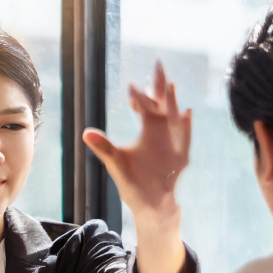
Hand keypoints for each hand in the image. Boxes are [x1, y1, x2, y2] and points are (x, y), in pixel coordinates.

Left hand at [82, 61, 191, 224]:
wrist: (153, 206)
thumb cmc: (135, 183)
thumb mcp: (116, 163)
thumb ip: (104, 147)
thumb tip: (86, 132)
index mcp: (148, 130)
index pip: (143, 107)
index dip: (138, 96)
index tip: (131, 86)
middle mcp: (162, 133)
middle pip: (162, 104)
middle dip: (160, 87)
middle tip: (158, 66)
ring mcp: (173, 144)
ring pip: (173, 118)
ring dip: (172, 103)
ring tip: (169, 86)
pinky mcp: (180, 158)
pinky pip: (184, 139)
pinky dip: (184, 127)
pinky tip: (186, 113)